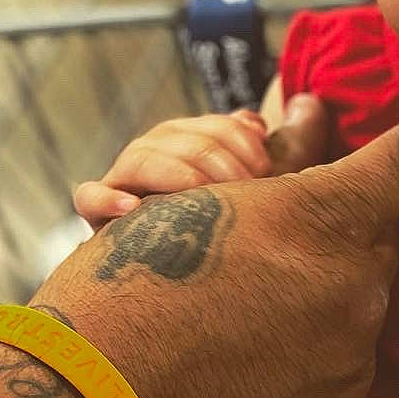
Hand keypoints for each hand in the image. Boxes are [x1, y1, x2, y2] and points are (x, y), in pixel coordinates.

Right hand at [39, 95, 398, 397]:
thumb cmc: (133, 286)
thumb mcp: (195, 195)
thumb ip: (279, 157)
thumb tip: (316, 112)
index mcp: (329, 222)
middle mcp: (358, 294)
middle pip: (373, 252)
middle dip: (333, 244)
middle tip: (270, 247)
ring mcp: (349, 372)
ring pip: (350, 324)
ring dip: (312, 316)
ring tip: (235, 324)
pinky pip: (328, 391)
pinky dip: (294, 378)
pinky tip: (236, 375)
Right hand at [73, 94, 331, 228]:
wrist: (227, 294)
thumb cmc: (254, 236)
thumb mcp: (282, 186)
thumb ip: (297, 143)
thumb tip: (309, 103)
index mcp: (196, 148)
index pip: (209, 124)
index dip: (236, 136)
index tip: (266, 165)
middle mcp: (159, 161)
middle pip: (172, 134)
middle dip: (213, 153)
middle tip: (246, 184)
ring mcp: (128, 186)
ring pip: (138, 157)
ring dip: (175, 170)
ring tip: (202, 191)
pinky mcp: (102, 221)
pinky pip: (89, 198)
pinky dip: (105, 197)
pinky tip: (133, 209)